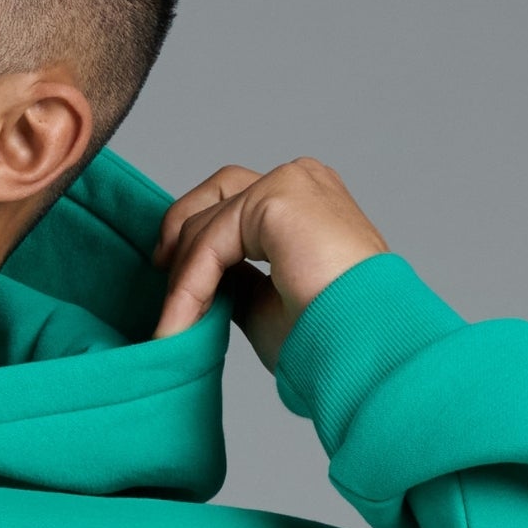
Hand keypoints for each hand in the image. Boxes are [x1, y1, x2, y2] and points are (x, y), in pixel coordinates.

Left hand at [151, 159, 388, 365]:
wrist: (367, 346)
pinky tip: (180, 322)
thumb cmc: (330, 336)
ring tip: (173, 327)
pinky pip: (211, 240)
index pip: (234, 206)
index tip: (173, 296)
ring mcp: (292, 182)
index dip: (195, 249)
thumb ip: (233, 278)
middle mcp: (302, 181)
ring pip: (207, 219)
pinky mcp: (279, 196)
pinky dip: (190, 284)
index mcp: (307, 201)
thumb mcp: (264, 302)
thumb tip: (200, 279)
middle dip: (179, 236)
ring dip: (182, 277)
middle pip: (217, 191)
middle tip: (159, 282)